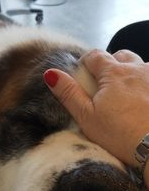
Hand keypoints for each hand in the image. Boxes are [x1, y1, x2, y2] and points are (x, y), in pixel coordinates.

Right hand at [43, 49, 148, 170]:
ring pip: (139, 66)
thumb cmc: (120, 134)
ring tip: (125, 95)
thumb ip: (69, 93)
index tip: (82, 76)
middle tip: (104, 86)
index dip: (85, 63)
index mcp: (114, 73)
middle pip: (120, 56)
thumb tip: (50, 73)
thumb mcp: (87, 117)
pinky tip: (141, 102)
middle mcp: (137, 69)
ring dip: (130, 73)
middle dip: (110, 65)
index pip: (95, 55)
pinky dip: (144, 85)